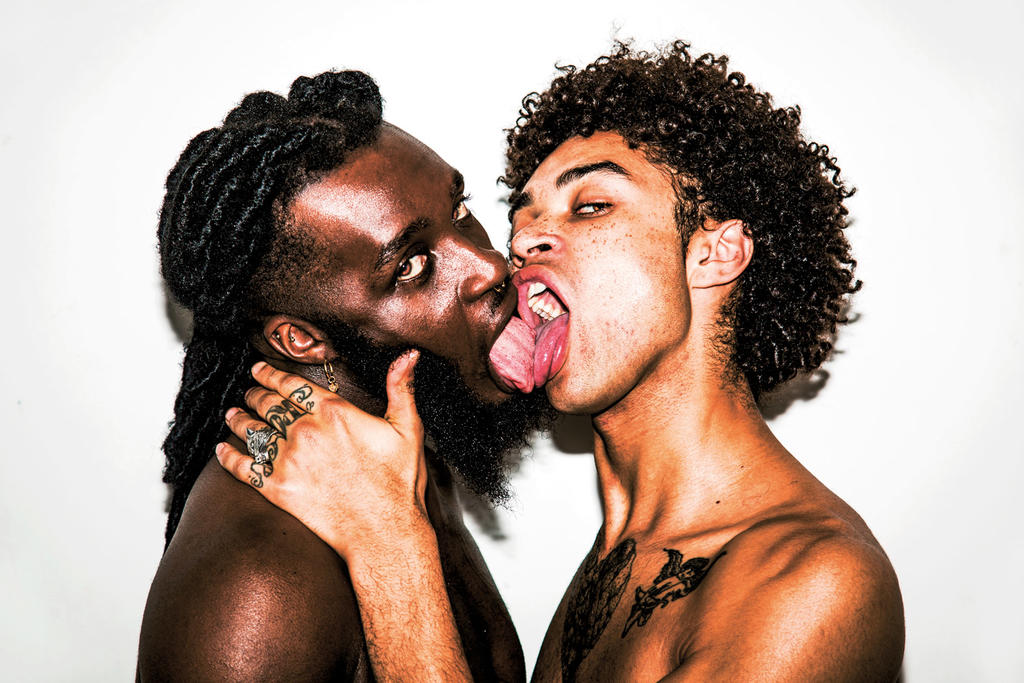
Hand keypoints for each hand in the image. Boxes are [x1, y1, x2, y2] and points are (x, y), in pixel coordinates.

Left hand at [216, 350, 430, 560]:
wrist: (384, 530)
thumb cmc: (399, 482)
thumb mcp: (408, 428)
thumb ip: (401, 388)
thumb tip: (407, 355)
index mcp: (334, 412)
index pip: (293, 384)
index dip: (271, 374)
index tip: (259, 369)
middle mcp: (306, 431)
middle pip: (269, 404)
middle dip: (255, 394)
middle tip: (248, 392)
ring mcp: (288, 460)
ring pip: (253, 431)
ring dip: (239, 420)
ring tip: (232, 414)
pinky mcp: (277, 489)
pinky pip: (243, 467)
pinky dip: (228, 457)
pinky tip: (222, 450)